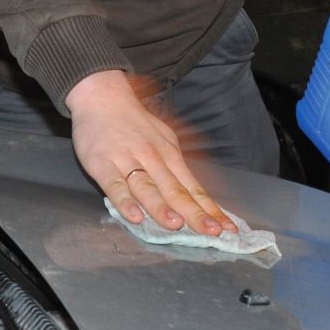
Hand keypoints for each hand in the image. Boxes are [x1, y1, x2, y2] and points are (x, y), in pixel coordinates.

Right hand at [67, 69, 236, 237]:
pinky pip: (114, 185)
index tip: (227, 229)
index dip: (211, 210)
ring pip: (147, 188)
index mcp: (170, 155)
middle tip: (211, 233)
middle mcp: (153, 159)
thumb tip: (193, 196)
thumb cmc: (135, 123)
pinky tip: (134, 216)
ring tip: (176, 225)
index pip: (194, 188)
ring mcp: (127, 161)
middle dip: (195, 214)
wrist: (102, 96)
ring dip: (162, 208)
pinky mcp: (101, 164)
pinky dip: (124, 201)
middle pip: (176, 191)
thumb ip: (174, 168)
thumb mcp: (163, 140)